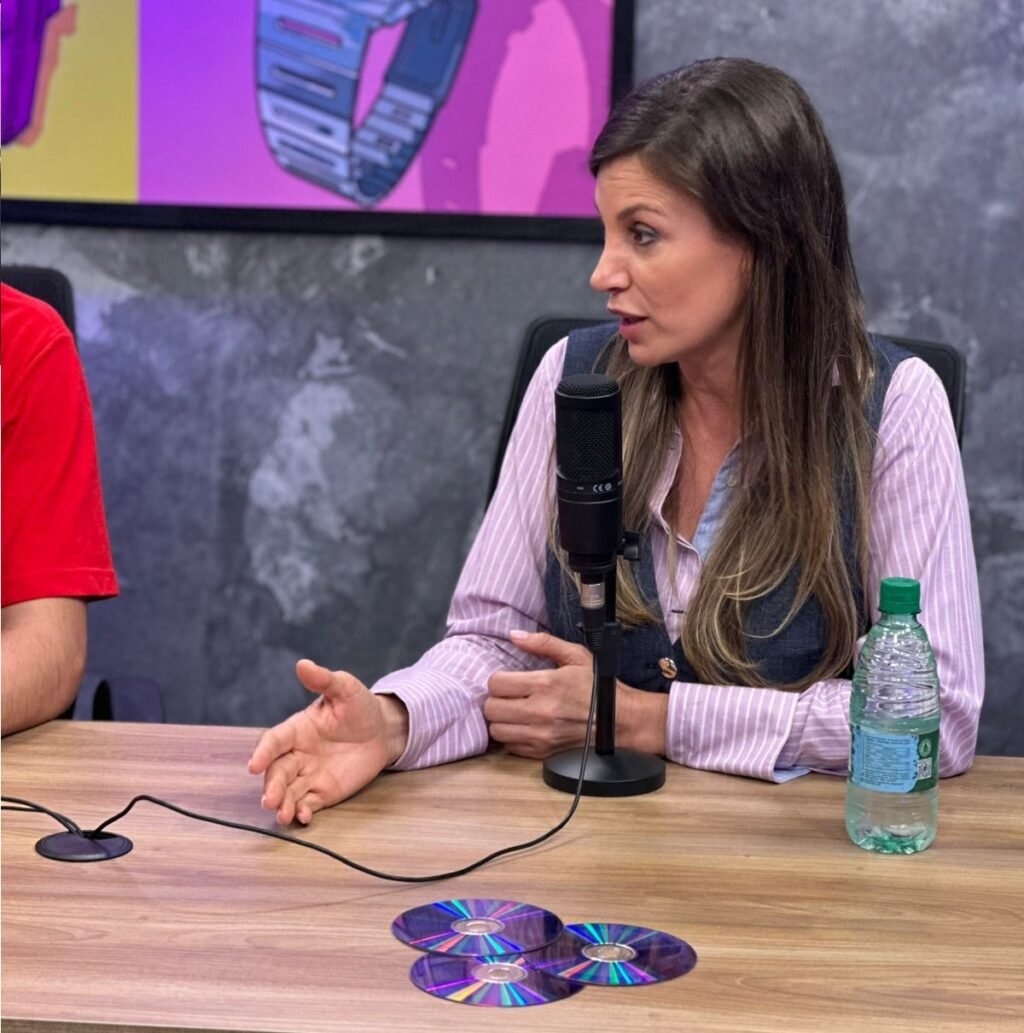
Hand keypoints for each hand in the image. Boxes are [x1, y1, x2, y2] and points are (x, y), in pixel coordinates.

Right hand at [247, 659, 407, 824]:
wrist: (382, 730)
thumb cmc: (360, 706)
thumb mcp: (345, 688)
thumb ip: (324, 680)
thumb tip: (303, 664)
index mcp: (297, 729)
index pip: (274, 741)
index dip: (263, 752)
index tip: (254, 765)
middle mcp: (298, 753)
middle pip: (277, 771)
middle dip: (271, 786)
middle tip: (269, 800)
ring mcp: (309, 774)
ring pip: (288, 791)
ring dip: (282, 804)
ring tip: (282, 816)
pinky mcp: (323, 791)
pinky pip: (308, 803)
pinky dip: (302, 812)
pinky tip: (302, 818)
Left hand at [484, 631, 596, 758]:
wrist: (620, 720)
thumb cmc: (597, 687)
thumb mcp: (575, 656)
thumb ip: (543, 643)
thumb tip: (514, 635)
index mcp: (545, 684)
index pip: (496, 684)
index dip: (498, 679)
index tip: (508, 680)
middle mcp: (540, 712)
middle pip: (491, 709)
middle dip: (496, 699)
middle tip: (509, 696)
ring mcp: (541, 735)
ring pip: (497, 730)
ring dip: (501, 720)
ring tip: (514, 712)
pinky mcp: (543, 752)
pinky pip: (510, 747)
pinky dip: (513, 737)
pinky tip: (524, 726)